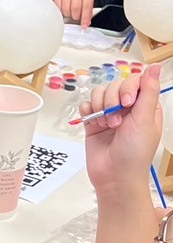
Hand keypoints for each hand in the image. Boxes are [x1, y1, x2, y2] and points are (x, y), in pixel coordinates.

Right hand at [50, 0, 96, 26]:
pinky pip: (58, 7)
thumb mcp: (87, 0)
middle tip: (75, 16)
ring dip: (68, 14)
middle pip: (76, 8)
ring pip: (66, 9)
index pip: (87, 6)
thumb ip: (88, 11)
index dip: (85, 18)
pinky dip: (61, 11)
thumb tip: (86, 22)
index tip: (84, 26)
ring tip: (70, 11)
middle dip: (75, 16)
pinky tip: (64, 8)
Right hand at [83, 65, 163, 197]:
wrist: (114, 176)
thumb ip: (148, 91)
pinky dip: (87, 112)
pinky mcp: (93, 122)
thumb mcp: (145, 120)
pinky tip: (93, 123)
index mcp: (145, 106)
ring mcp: (109, 114)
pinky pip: (86, 105)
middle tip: (116, 121)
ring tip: (106, 125)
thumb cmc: (135, 152)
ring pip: (99, 93)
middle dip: (112, 101)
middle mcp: (127, 108)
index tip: (127, 104)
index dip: (128, 88)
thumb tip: (155, 66)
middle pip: (115, 85)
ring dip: (99, 107)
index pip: (135, 81)